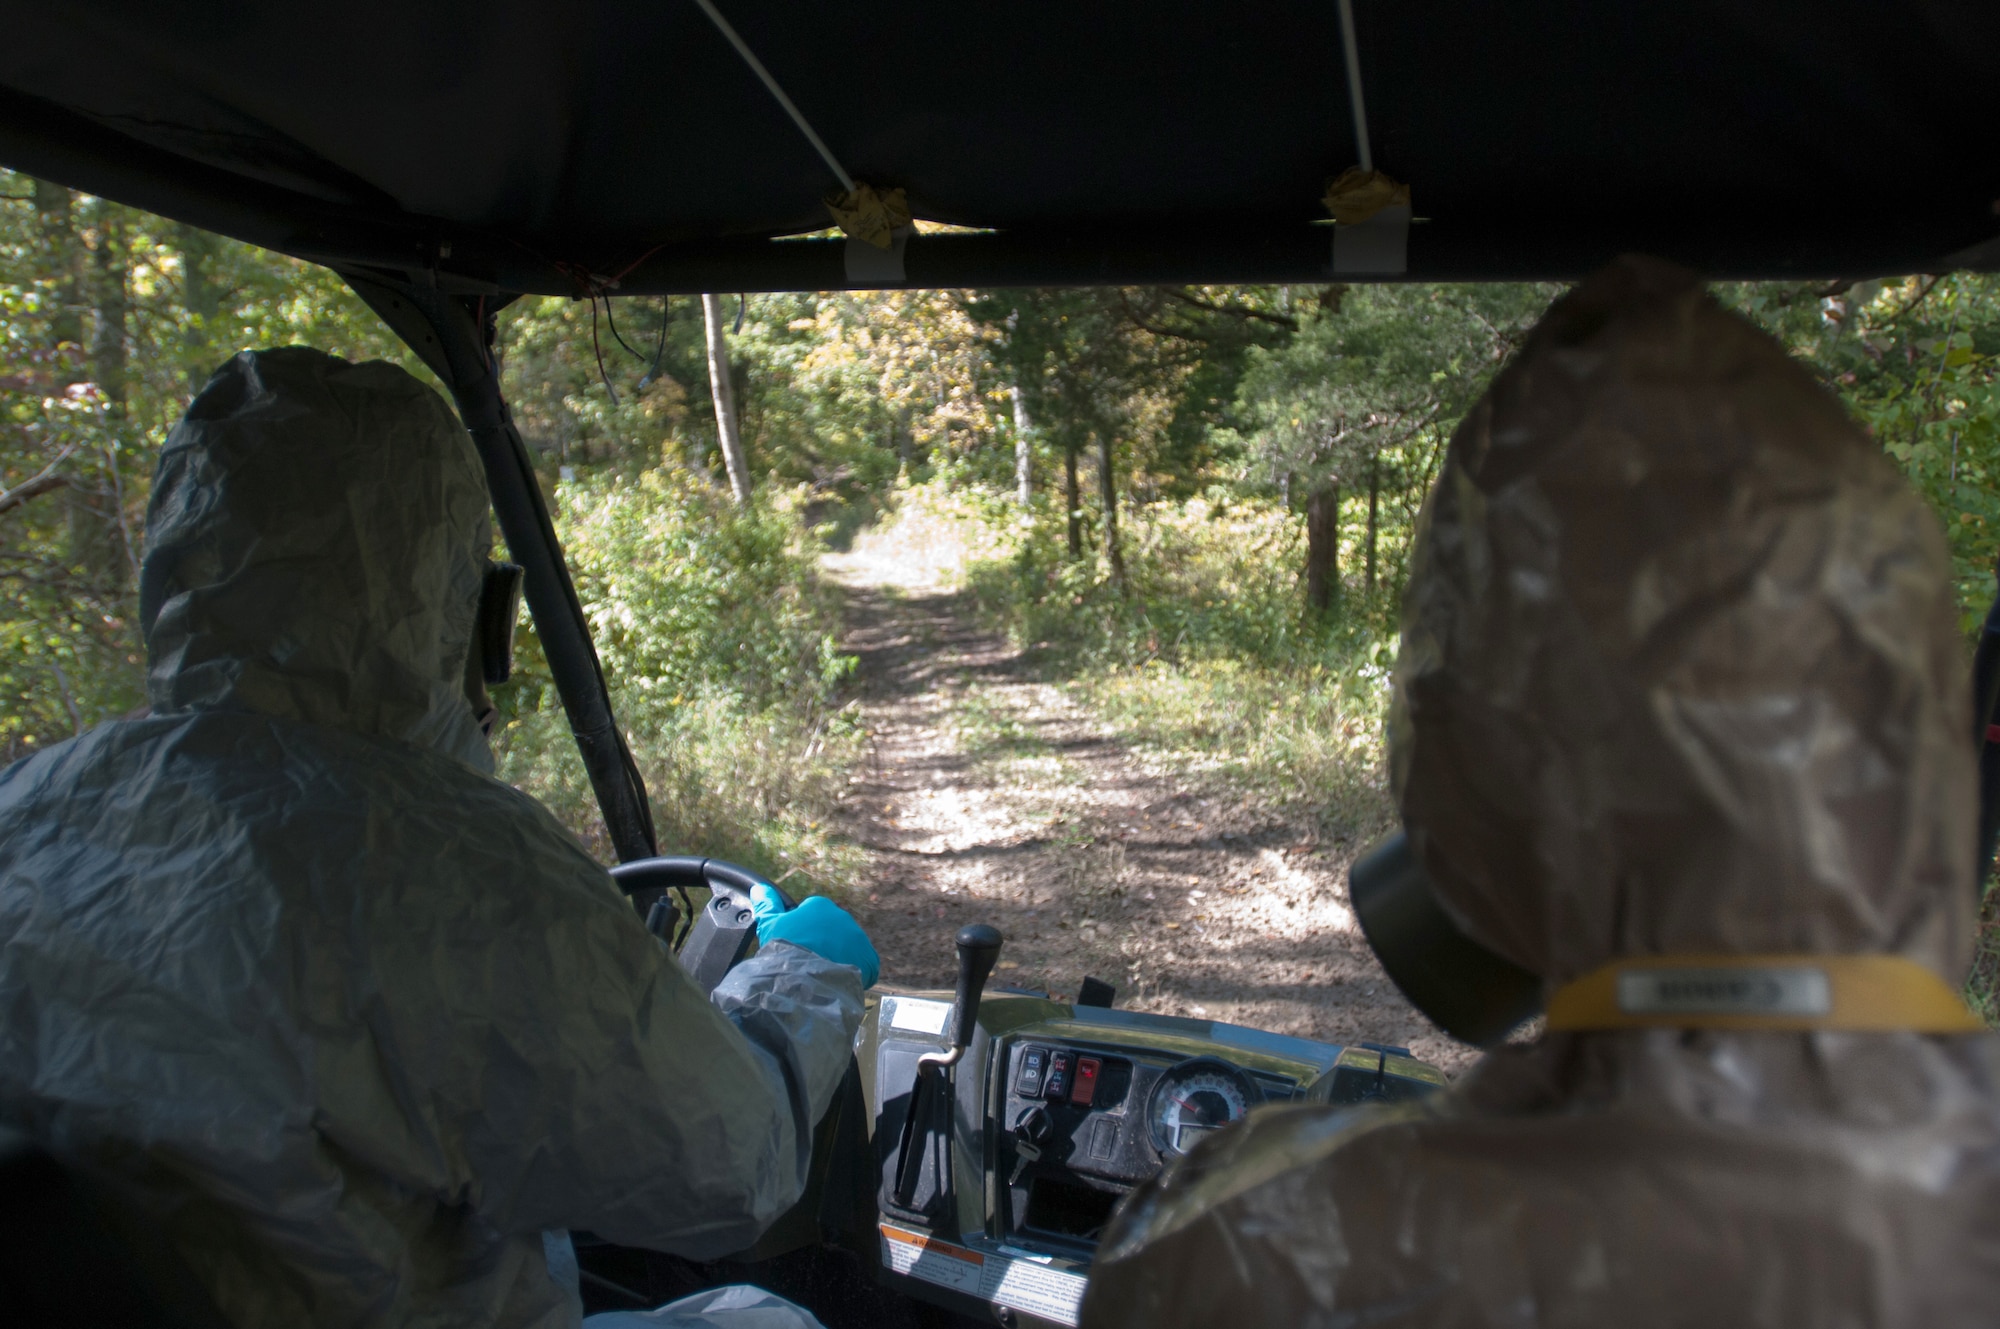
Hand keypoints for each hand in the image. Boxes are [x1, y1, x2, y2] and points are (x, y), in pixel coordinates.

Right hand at [750, 885, 879, 987]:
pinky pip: (862, 964)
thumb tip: (759, 888)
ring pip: (847, 947)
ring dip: (838, 957)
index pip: (814, 916)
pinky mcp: (868, 958)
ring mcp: (858, 937)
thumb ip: (767, 904)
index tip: (798, 945)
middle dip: (823, 943)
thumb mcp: (769, 925)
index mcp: (820, 905)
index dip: (804, 932)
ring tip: (823, 973)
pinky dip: (853, 971)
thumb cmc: (784, 948)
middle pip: (832, 931)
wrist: (805, 978)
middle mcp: (843, 917)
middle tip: (809, 961)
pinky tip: (838, 980)